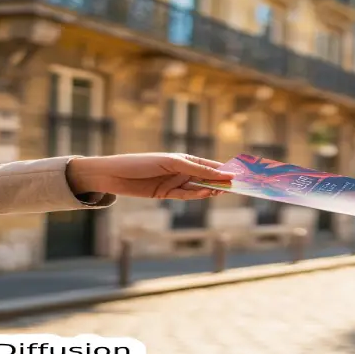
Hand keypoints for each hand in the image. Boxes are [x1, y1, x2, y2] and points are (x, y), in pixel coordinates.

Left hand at [66, 153, 233, 199]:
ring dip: (210, 190)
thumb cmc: (141, 163)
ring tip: (221, 191)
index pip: (210, 164)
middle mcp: (181, 170)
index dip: (225, 170)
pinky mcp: (166, 194)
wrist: (113, 175)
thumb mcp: (172, 163)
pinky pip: (186, 195)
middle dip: (220, 182)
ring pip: (198, 188)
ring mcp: (175, 182)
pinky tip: (206, 194)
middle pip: (206, 177)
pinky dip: (196, 195)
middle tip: (235, 188)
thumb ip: (198, 170)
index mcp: (184, 158)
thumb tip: (223, 174)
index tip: (240, 176)